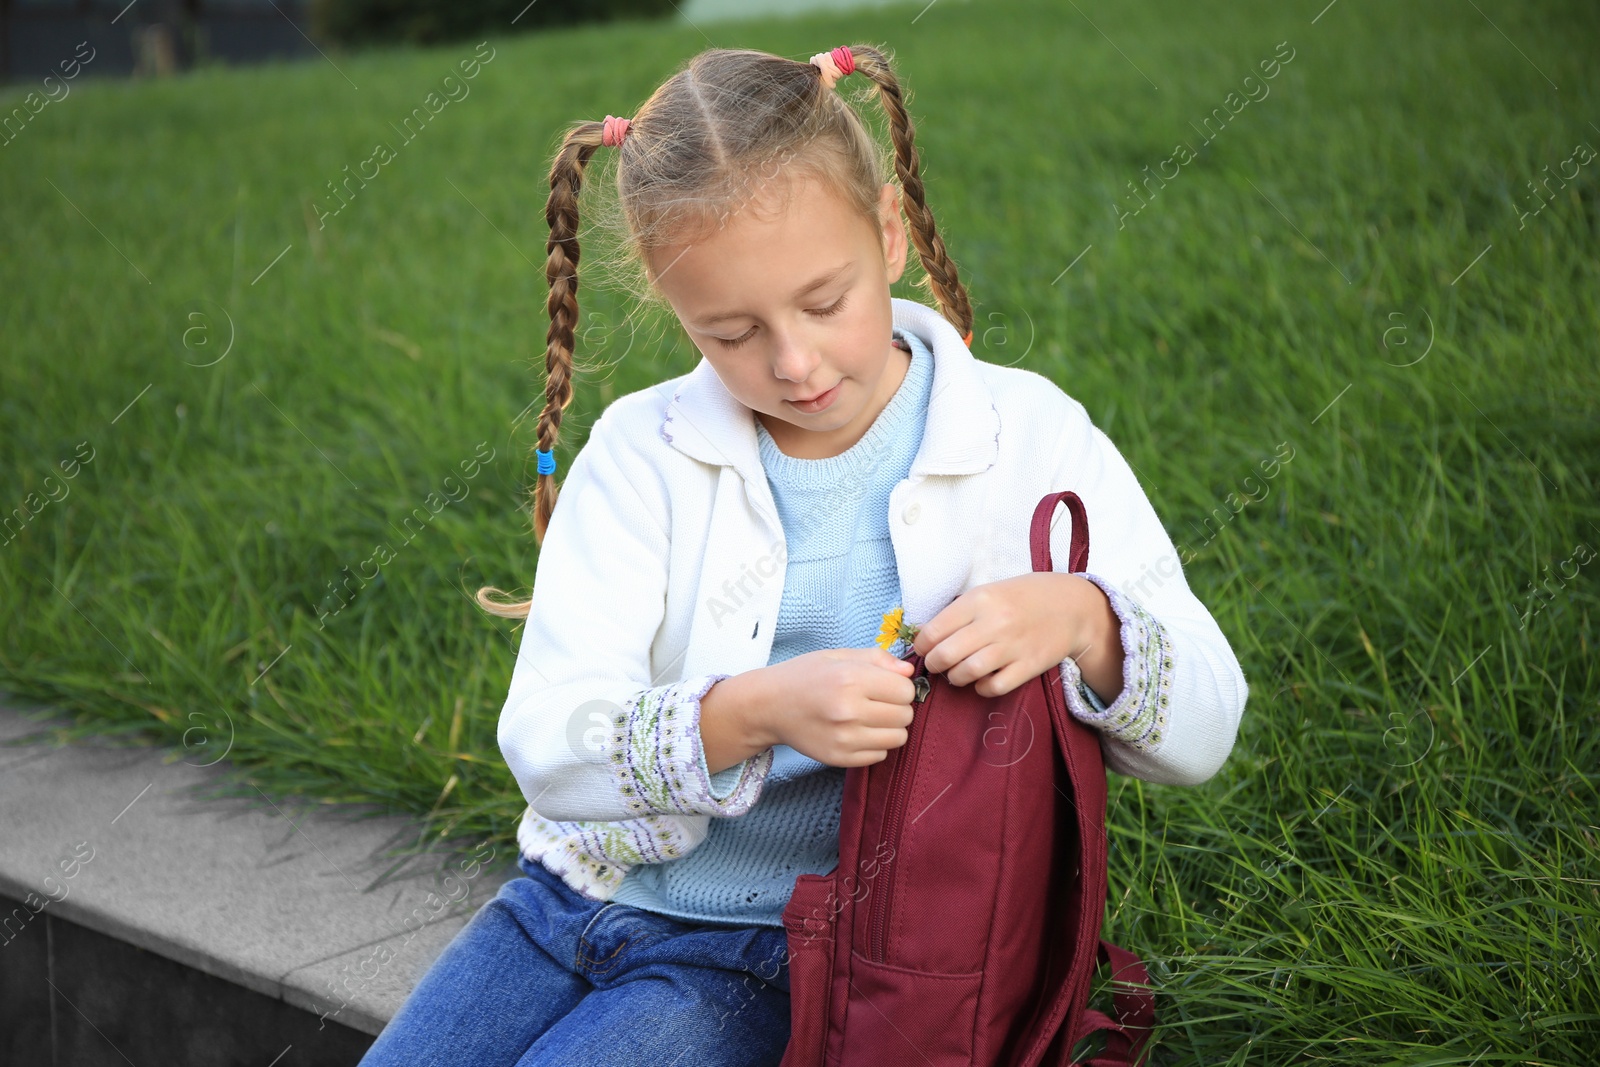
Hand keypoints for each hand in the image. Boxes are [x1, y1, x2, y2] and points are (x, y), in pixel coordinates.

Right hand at [763, 647, 917, 767]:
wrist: (768, 706)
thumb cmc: (804, 676)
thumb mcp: (838, 656)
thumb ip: (877, 659)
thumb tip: (909, 671)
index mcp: (850, 679)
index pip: (906, 691)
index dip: (900, 687)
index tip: (886, 686)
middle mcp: (848, 711)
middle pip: (905, 716)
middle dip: (897, 707)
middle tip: (877, 702)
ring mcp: (844, 739)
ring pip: (898, 738)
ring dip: (890, 728)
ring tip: (869, 717)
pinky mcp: (839, 759)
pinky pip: (880, 755)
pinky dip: (875, 744)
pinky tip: (857, 732)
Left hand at [910, 573, 1124, 700]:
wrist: (1070, 605)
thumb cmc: (1022, 597)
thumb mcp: (988, 592)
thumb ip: (959, 612)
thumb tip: (924, 635)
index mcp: (979, 599)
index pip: (934, 630)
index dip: (922, 645)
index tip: (924, 649)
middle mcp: (994, 622)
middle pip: (946, 654)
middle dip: (934, 664)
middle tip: (937, 665)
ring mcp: (1013, 646)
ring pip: (967, 673)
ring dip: (955, 678)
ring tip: (957, 673)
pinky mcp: (1030, 666)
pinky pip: (994, 686)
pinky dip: (982, 688)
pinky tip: (982, 681)